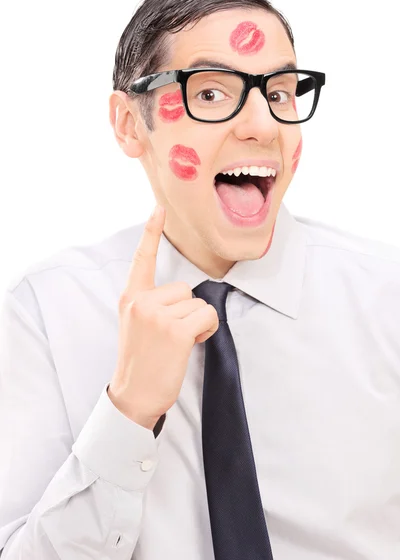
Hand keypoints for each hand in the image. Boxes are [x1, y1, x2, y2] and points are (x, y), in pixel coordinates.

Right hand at [108, 205, 218, 429]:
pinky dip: (206, 329)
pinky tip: (192, 343)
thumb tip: (183, 295)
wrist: (134, 395)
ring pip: (198, 303)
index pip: (142, 258)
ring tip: (178, 343)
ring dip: (197, 322)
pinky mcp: (176, 330)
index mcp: (131, 297)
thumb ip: (151, 303)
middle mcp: (142, 301)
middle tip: (172, 335)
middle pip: (184, 288)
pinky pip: (207, 315)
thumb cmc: (141, 361)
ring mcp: (158, 315)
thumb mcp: (135, 324)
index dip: (151, 232)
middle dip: (186, 310)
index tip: (159, 208)